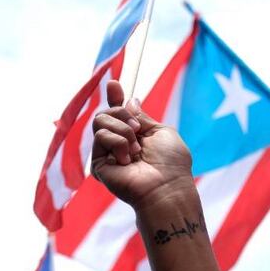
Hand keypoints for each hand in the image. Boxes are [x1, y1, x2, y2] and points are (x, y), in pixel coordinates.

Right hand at [91, 81, 193, 207]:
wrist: (166, 186)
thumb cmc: (171, 162)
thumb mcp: (161, 131)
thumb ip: (143, 117)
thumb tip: (131, 100)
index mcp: (136, 135)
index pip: (119, 112)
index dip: (115, 97)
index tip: (114, 84)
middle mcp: (120, 143)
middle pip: (107, 112)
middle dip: (122, 113)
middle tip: (137, 129)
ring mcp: (108, 153)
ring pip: (100, 120)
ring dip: (123, 130)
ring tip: (136, 149)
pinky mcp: (98, 163)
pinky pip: (100, 136)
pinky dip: (117, 143)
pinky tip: (127, 159)